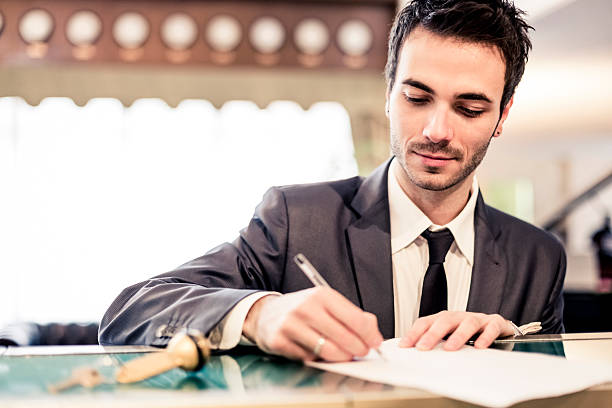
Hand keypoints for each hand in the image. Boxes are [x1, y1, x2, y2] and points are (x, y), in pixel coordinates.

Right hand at [242, 287, 382, 361]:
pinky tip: (317, 352)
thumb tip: (373, 332)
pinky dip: (317, 359)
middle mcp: (306, 308)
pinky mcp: (280, 341)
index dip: (369, 335)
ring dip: (341, 357)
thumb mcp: (327, 303)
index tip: (374, 343)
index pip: (355, 319)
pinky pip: (309, 358)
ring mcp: (291, 325)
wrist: (267, 314)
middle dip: (358, 349)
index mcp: (322, 295)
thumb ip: (353, 315)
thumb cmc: (303, 309)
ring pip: (328, 351)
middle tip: (361, 352)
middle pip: (344, 337)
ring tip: (344, 355)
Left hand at [399, 311, 514, 350]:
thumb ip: (435, 344)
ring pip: (467, 323)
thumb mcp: (450, 338)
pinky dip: (485, 336)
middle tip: (423, 347)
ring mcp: (478, 318)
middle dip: (432, 334)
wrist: (497, 328)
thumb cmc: (470, 335)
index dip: (414, 333)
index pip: (426, 322)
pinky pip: (491, 327)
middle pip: (444, 320)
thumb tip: (414, 355)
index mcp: (445, 319)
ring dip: (458, 335)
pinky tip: (479, 347)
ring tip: (450, 348)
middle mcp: (459, 316)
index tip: (405, 345)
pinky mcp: (495, 323)